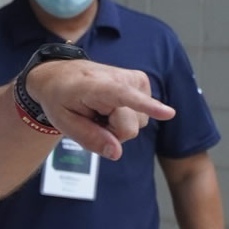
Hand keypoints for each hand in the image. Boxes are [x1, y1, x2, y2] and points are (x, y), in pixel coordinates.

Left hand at [25, 59, 174, 160]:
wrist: (61, 74)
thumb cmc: (60, 97)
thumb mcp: (63, 122)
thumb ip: (89, 138)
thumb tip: (117, 153)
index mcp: (98, 86)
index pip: (125, 98)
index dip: (148, 107)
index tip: (169, 113)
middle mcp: (123, 79)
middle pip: (129, 129)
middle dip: (111, 132)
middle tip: (91, 117)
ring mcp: (136, 80)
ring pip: (137, 124)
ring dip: (117, 124)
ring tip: (99, 110)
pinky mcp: (142, 83)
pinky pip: (141, 116)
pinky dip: (124, 117)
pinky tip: (109, 107)